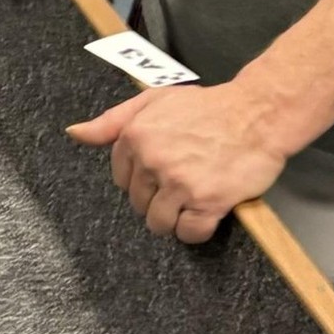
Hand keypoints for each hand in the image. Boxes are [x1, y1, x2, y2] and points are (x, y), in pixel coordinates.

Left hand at [67, 84, 288, 243]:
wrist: (259, 113)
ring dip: (174, 219)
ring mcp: (178, 183)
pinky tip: (206, 215)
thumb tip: (74, 133)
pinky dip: (196, 231)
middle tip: (182, 186)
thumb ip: (112, 121)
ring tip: (192, 203)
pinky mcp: (207, 201)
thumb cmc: (208, 107)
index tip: (160, 175)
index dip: (142, 182)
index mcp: (135, 138)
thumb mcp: (153, 101)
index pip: (122, 180)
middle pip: (139, 204)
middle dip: (157, 200)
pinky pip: (189, 233)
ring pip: (159, 223)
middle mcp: (152, 161)